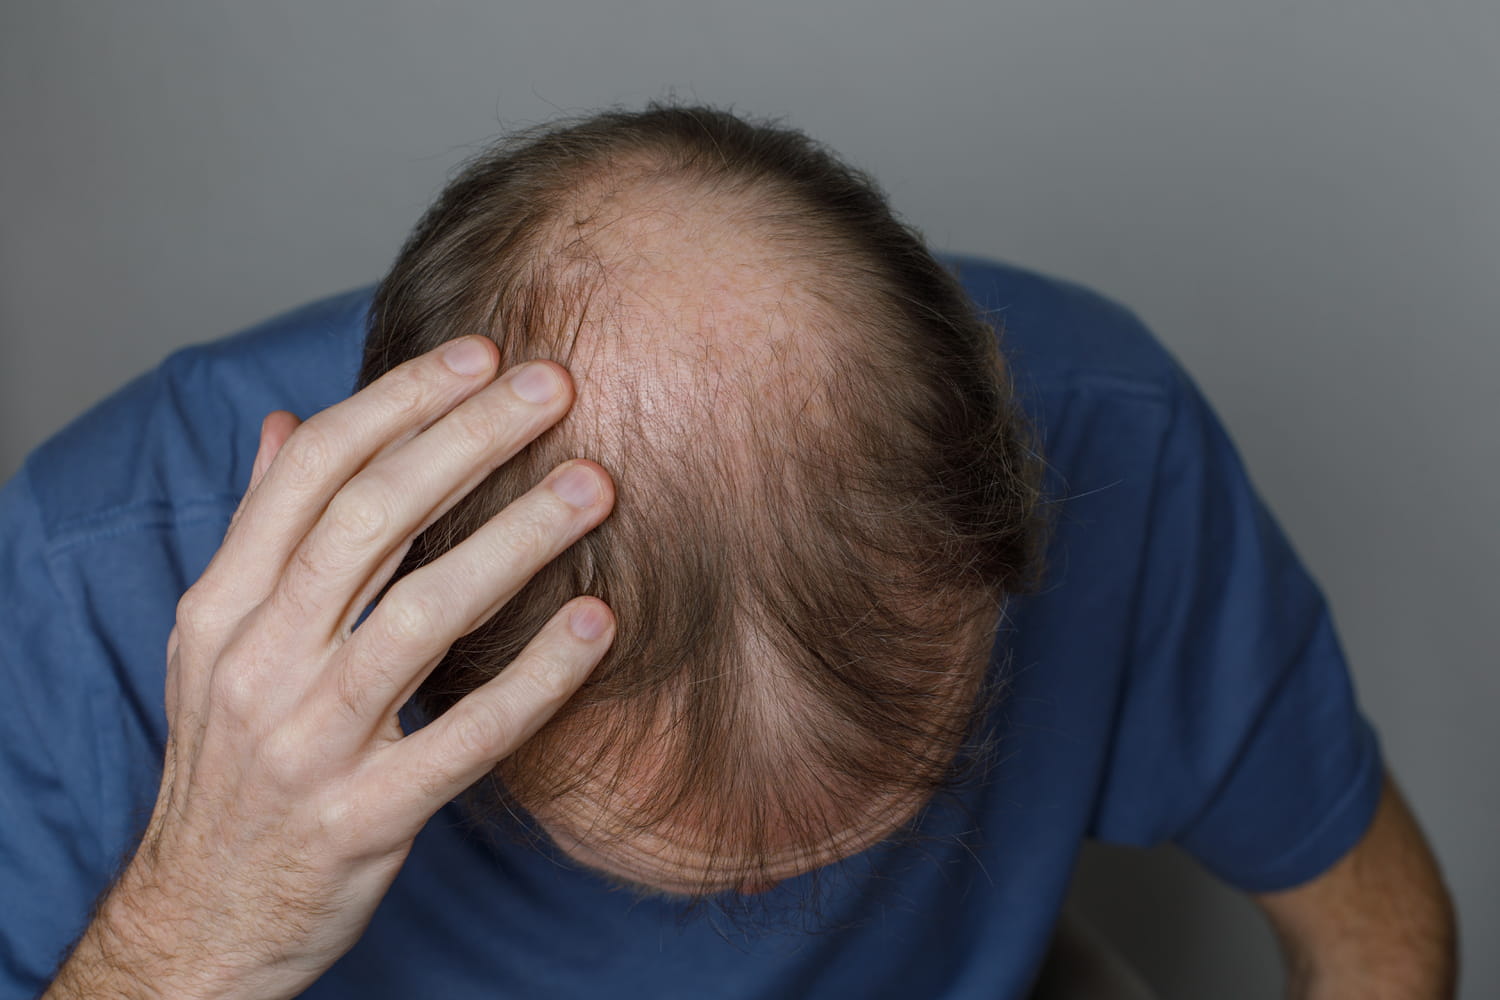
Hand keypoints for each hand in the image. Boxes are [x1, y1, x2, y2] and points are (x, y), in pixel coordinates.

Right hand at [47, 336, 615, 999]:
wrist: (203, 916)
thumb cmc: (232, 763)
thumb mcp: (218, 643)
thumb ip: (260, 533)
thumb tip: (284, 423)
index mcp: (223, 607)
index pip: (313, 471)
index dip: (401, 401)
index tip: (480, 356)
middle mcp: (258, 663)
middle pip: (370, 520)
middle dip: (469, 439)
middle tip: (556, 387)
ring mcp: (309, 743)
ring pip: (420, 615)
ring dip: (514, 538)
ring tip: (594, 486)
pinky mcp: (367, 816)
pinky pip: (466, 735)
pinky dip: (536, 677)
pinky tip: (596, 624)